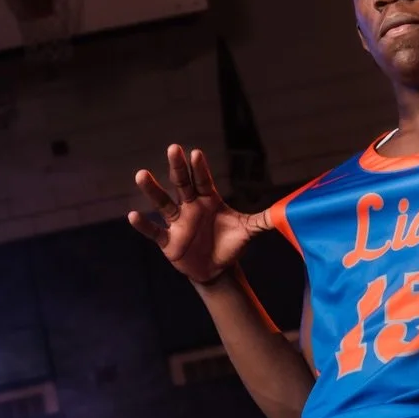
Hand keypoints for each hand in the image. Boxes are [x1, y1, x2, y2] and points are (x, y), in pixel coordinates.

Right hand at [128, 145, 268, 283]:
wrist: (217, 269)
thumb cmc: (230, 244)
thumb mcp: (247, 231)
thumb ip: (262, 220)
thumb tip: (286, 212)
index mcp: (209, 200)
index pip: (203, 180)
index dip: (199, 167)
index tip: (195, 152)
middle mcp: (190, 207)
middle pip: (182, 184)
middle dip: (177, 168)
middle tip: (173, 148)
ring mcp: (177, 223)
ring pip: (163, 203)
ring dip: (153, 190)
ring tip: (141, 175)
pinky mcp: (168, 241)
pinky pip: (154, 231)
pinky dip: (144, 225)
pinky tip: (132, 215)